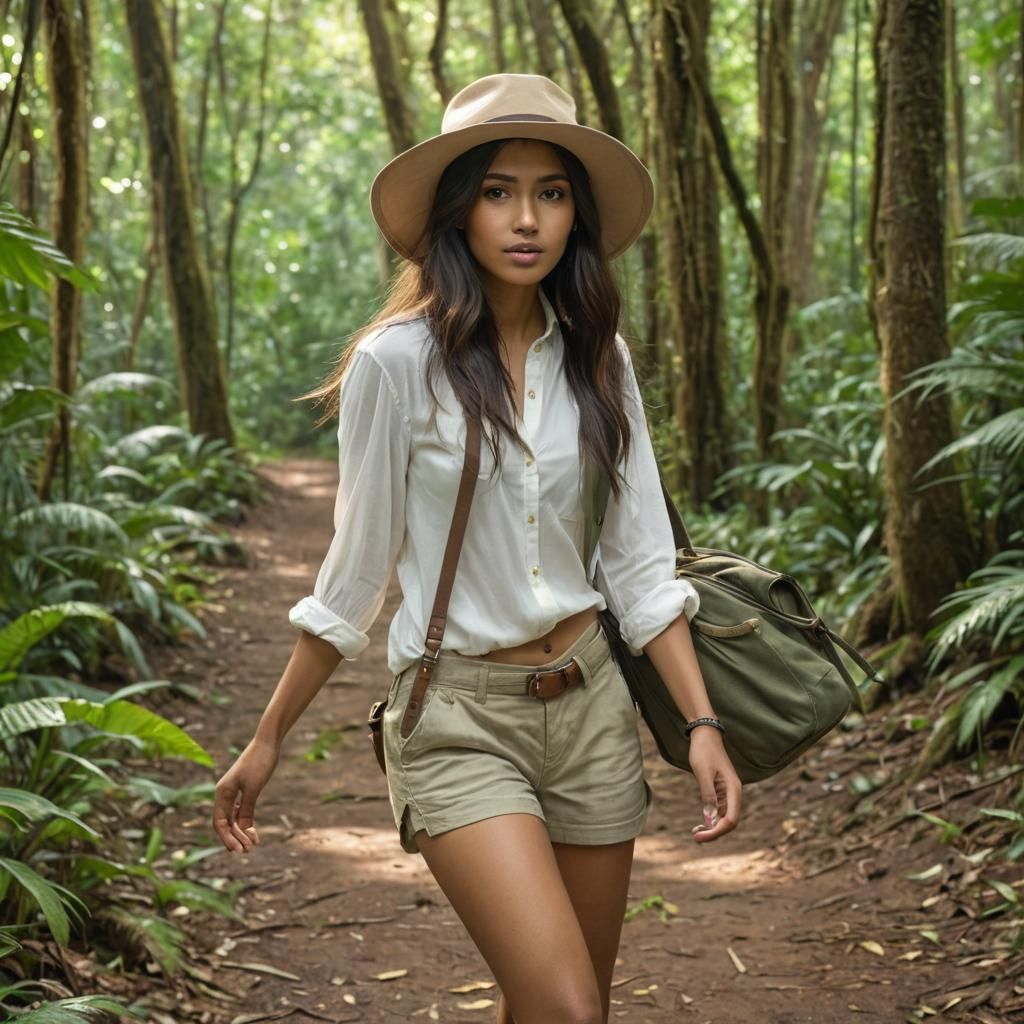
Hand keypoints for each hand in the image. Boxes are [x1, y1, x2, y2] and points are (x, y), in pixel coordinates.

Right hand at [213, 737, 279, 852]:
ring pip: (234, 819)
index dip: (227, 838)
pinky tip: (254, 832)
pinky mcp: (244, 790)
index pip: (220, 822)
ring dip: (242, 833)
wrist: (268, 743)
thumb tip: (244, 830)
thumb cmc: (259, 762)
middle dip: (236, 838)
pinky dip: (246, 823)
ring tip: (252, 845)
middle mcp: (225, 794)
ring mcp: (234, 792)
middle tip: (249, 851)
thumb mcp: (254, 787)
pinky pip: (241, 812)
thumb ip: (247, 808)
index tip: (237, 850)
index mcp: (223, 792)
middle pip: (226, 823)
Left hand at [687, 727, 741, 841]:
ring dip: (712, 828)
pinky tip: (701, 823)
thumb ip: (708, 796)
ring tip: (695, 833)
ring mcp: (727, 793)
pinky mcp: (720, 791)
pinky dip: (711, 819)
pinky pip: (719, 811)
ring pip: (724, 818)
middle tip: (695, 838)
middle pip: (729, 822)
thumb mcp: (703, 773)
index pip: (731, 819)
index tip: (700, 836)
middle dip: (714, 832)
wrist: (704, 735)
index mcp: (734, 789)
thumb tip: (710, 821)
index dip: (717, 831)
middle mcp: (734, 793)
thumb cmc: (704, 751)